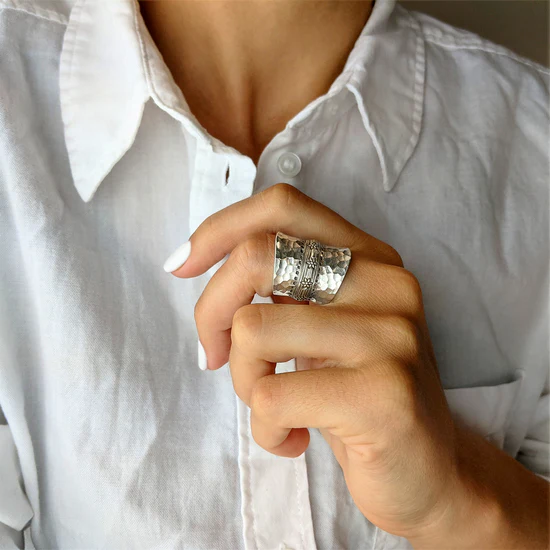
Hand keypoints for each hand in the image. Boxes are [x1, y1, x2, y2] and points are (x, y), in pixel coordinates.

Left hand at [168, 183, 548, 547]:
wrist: (429, 472)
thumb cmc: (357, 395)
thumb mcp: (324, 326)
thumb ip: (283, 285)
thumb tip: (195, 260)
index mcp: (371, 258)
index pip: (283, 206)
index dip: (219, 228)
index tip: (181, 265)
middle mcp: (387, 283)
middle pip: (256, 258)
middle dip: (211, 312)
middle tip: (215, 355)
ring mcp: (390, 337)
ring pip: (253, 331)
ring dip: (243, 381)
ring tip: (273, 408)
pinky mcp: (383, 395)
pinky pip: (271, 398)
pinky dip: (263, 428)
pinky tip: (293, 440)